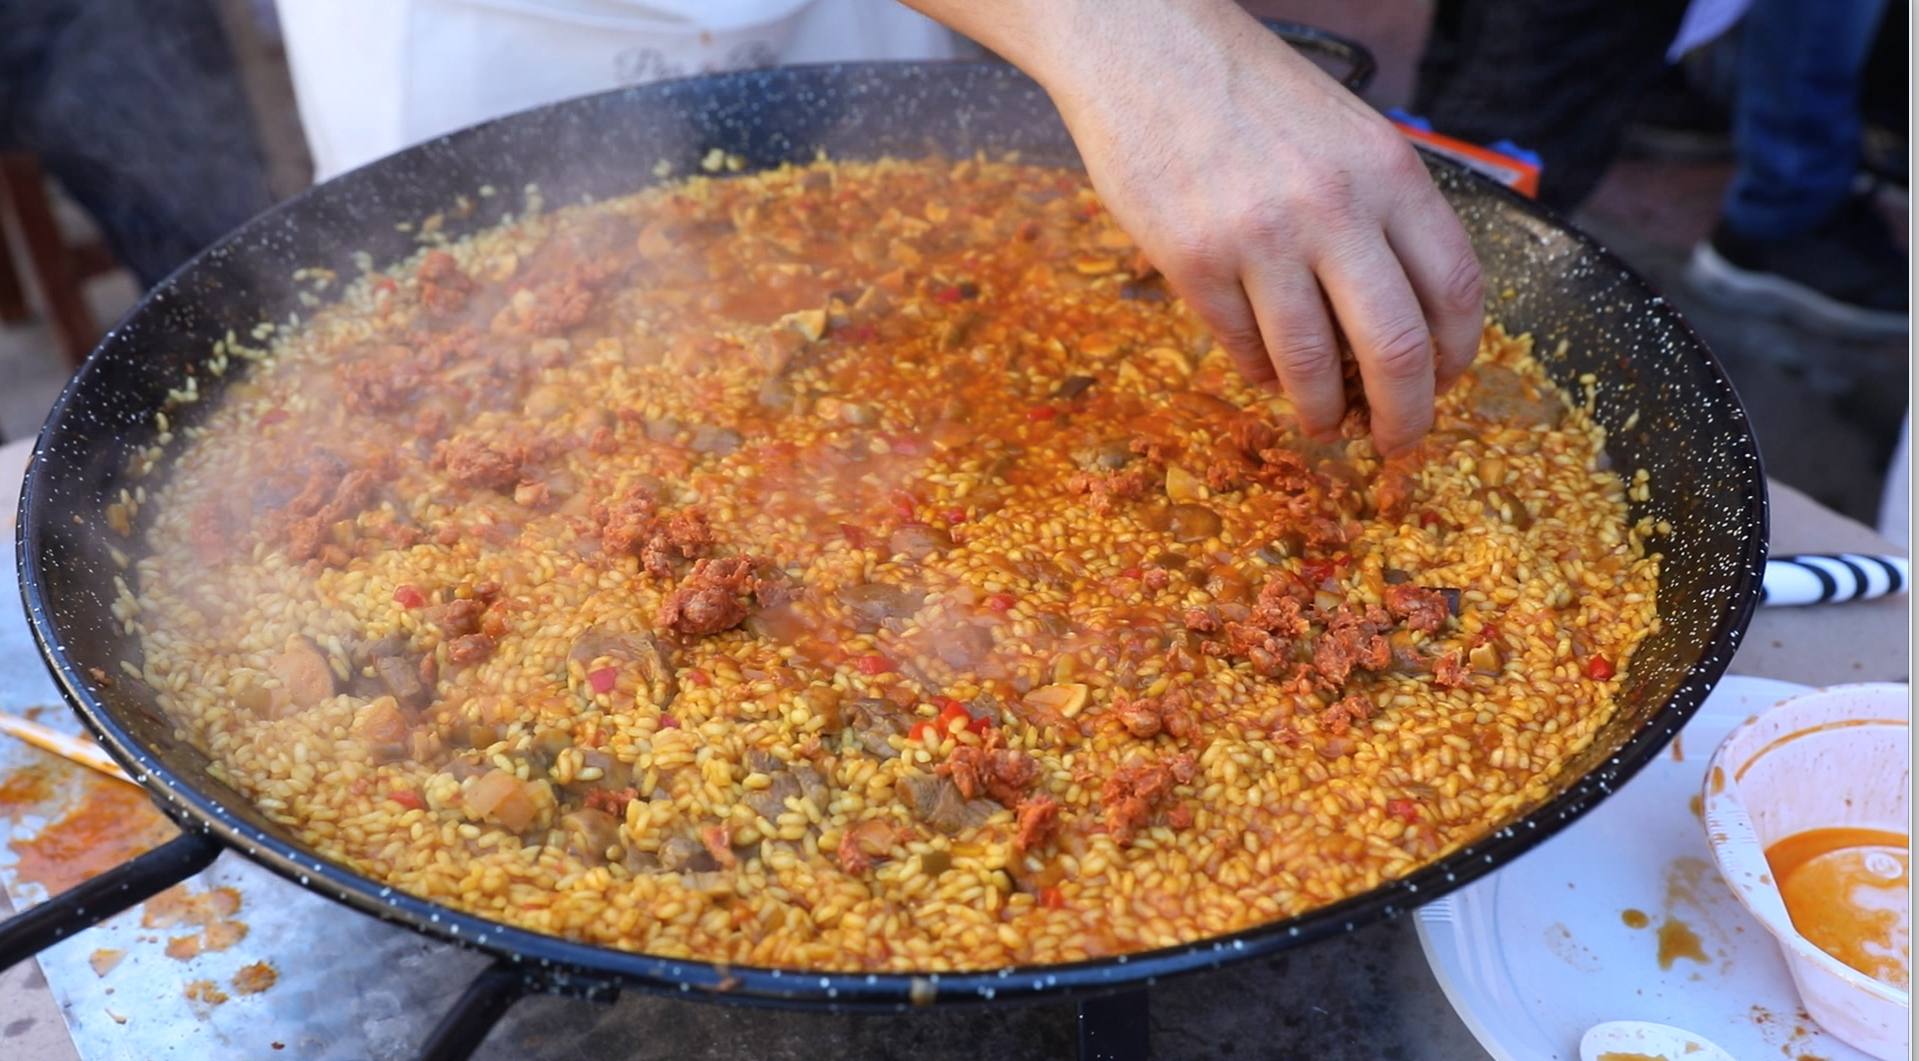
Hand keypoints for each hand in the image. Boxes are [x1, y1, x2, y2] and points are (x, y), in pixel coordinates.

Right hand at [906, 0, 1484, 454]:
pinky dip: (1258, 371)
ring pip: (1312, 364)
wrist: (1147, 48)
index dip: (1458, 355)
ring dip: (1322, 410)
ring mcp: (1261, 238)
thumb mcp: (1345, 133)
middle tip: (1396, 441)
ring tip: (1320, 421)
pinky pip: (1242, 347)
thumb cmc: (1249, 92)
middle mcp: (1334, 207)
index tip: (1444, 382)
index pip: (1455, 288)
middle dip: (1405, 416)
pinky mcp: (1193, 261)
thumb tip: (1404, 316)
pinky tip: (1260, 367)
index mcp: (1388, 172)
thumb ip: (1380, 212)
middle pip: (1397, 347)